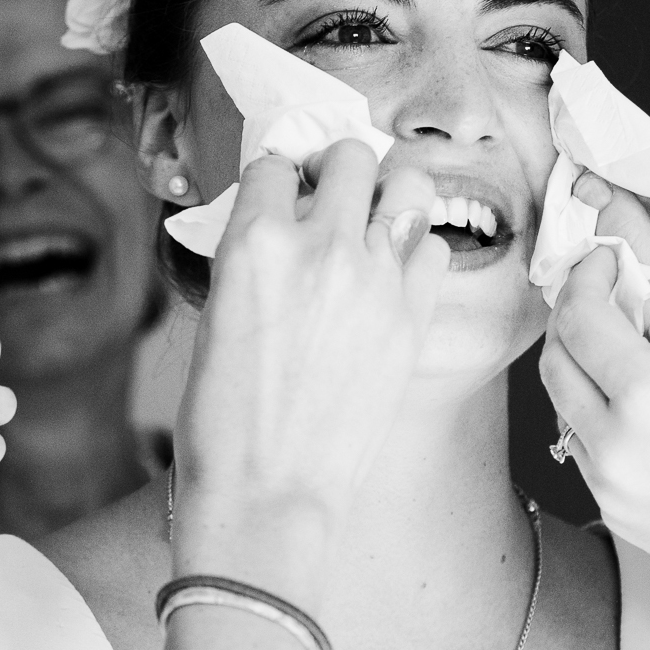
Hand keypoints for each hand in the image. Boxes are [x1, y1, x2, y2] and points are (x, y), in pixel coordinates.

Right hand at [175, 142, 446, 590]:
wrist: (270, 494)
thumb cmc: (225, 421)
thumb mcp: (216, 318)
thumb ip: (252, 259)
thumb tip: (278, 228)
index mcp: (255, 242)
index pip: (273, 161)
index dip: (277, 176)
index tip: (283, 190)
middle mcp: (321, 245)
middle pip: (347, 154)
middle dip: (336, 169)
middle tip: (330, 197)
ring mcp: (376, 277)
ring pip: (406, 182)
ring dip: (387, 192)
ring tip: (372, 221)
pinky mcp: (413, 314)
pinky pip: (433, 245)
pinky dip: (415, 249)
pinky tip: (394, 274)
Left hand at [539, 246, 649, 613]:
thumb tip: (633, 290)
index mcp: (648, 396)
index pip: (580, 319)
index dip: (584, 279)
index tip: (601, 261)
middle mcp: (614, 442)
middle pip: (555, 361)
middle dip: (569, 319)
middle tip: (598, 297)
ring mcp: (608, 484)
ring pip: (562, 407)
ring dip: (577, 368)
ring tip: (615, 349)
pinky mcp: (613, 512)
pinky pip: (582, 449)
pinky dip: (592, 415)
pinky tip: (632, 406)